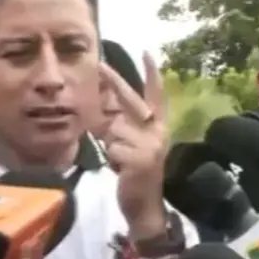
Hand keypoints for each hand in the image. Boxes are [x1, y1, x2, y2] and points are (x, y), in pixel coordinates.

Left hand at [100, 52, 168, 233]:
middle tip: (101, 65)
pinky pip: (113, 148)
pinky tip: (121, 169)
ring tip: (121, 160)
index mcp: (158, 126)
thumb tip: (104, 104)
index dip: (152, 74)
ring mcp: (151, 145)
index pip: (156, 95)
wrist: (144, 206)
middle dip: (115, 82)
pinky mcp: (142, 159)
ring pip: (115, 129)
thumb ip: (123, 125)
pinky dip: (111, 158)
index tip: (146, 52)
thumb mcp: (131, 145)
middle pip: (132, 101)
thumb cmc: (134, 172)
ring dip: (111, 144)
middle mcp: (158, 131)